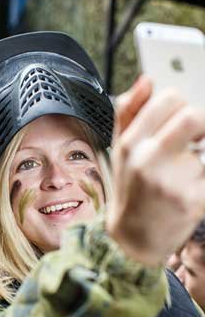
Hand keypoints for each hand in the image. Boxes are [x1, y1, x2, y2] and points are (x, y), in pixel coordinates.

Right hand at [107, 76, 204, 266]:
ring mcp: (173, 181)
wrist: (134, 236)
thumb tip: (146, 80)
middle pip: (194, 116)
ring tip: (185, 169)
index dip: (180, 104)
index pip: (168, 99)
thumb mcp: (120, 149)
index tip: (178, 116)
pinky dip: (204, 174)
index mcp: (131, 143)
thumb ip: (129, 111)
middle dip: (199, 125)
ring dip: (201, 153)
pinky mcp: (194, 201)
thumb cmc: (129, 189)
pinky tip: (191, 185)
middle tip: (193, 138)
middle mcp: (149, 160)